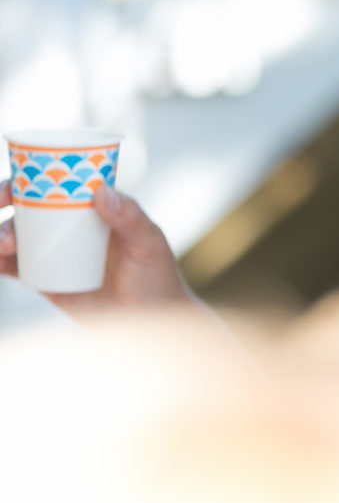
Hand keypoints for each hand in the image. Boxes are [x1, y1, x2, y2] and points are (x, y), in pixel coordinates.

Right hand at [0, 179, 204, 316]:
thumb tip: (100, 191)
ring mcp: (56, 253)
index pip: (59, 183)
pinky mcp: (46, 281)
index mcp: (95, 208)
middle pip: (29, 206)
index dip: (30, 176)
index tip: (15, 182)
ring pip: (16, 235)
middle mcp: (72, 227)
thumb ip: (131, 219)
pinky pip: (15, 268)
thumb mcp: (150, 246)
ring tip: (4, 245)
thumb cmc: (159, 279)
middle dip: (5, 200)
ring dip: (0, 233)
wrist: (152, 326)